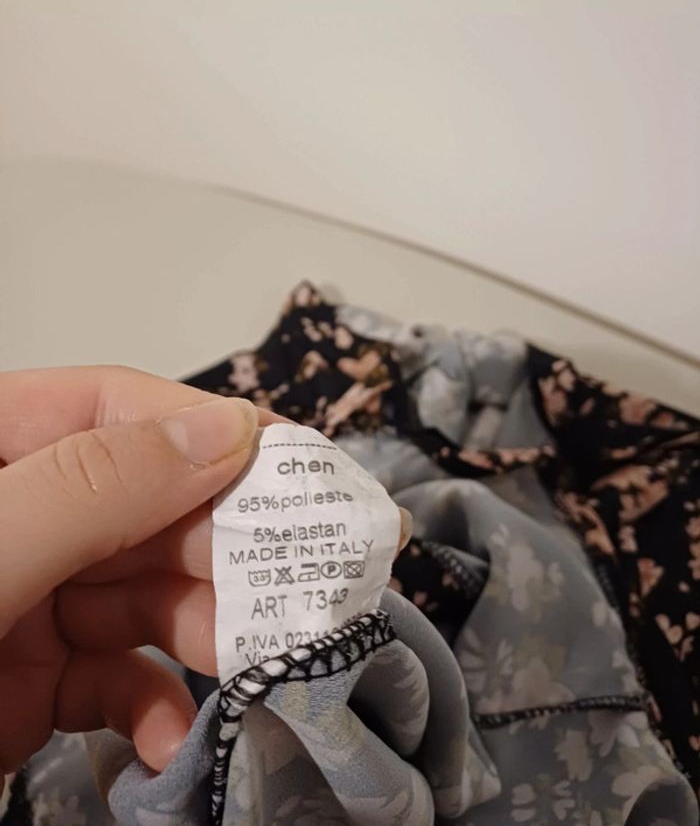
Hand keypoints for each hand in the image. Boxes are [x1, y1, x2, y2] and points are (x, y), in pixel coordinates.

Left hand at [0, 366, 272, 783]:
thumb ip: (90, 487)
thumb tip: (223, 429)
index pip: (110, 410)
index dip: (204, 429)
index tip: (292, 464)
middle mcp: (14, 518)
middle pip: (146, 504)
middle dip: (219, 546)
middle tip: (291, 582)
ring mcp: (27, 599)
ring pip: (146, 590)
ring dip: (203, 629)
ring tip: (248, 661)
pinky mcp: (36, 682)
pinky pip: (117, 674)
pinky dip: (153, 703)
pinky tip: (167, 735)